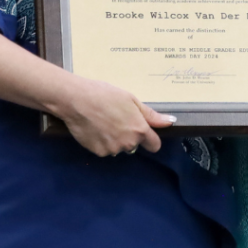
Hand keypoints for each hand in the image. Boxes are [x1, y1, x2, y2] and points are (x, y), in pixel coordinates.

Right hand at [50, 76, 174, 156]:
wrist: (76, 100)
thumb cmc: (105, 95)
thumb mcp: (131, 100)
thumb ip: (151, 115)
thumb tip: (171, 122)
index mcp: (139, 130)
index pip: (154, 145)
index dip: (151, 139)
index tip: (145, 133)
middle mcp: (128, 143)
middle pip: (134, 145)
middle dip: (129, 135)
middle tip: (116, 118)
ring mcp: (112, 149)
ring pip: (118, 147)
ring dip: (114, 139)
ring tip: (103, 122)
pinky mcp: (97, 152)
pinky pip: (104, 149)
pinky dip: (101, 142)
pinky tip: (94, 128)